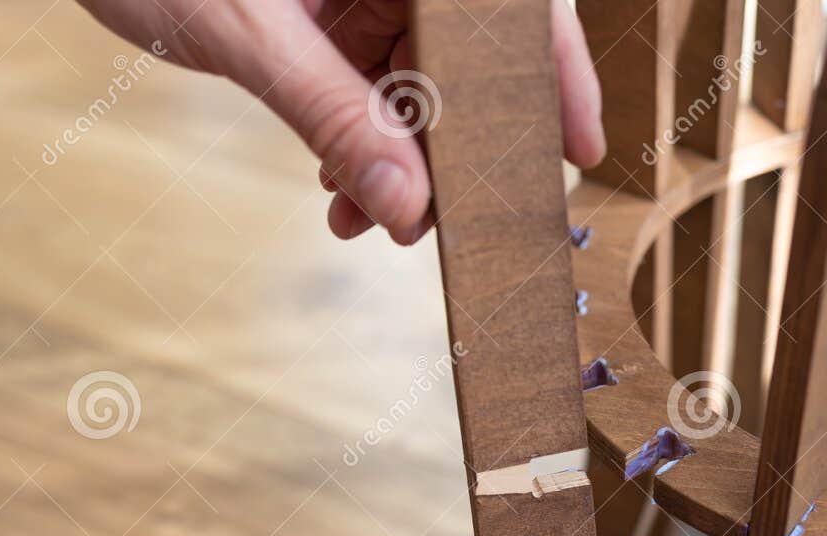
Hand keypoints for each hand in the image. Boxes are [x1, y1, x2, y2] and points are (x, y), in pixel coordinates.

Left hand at [73, 0, 605, 243]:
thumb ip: (332, 116)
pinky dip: (359, 139)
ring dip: (400, 159)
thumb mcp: (246, 31)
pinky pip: (370, 80)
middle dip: (454, 147)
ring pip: (421, 77)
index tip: (579, 155)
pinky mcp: (329, 4)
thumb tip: (409, 209)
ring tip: (365, 222)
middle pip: (470, 53)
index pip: (511, 9)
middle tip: (437, 222)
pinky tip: (336, 192)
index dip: (555, 79)